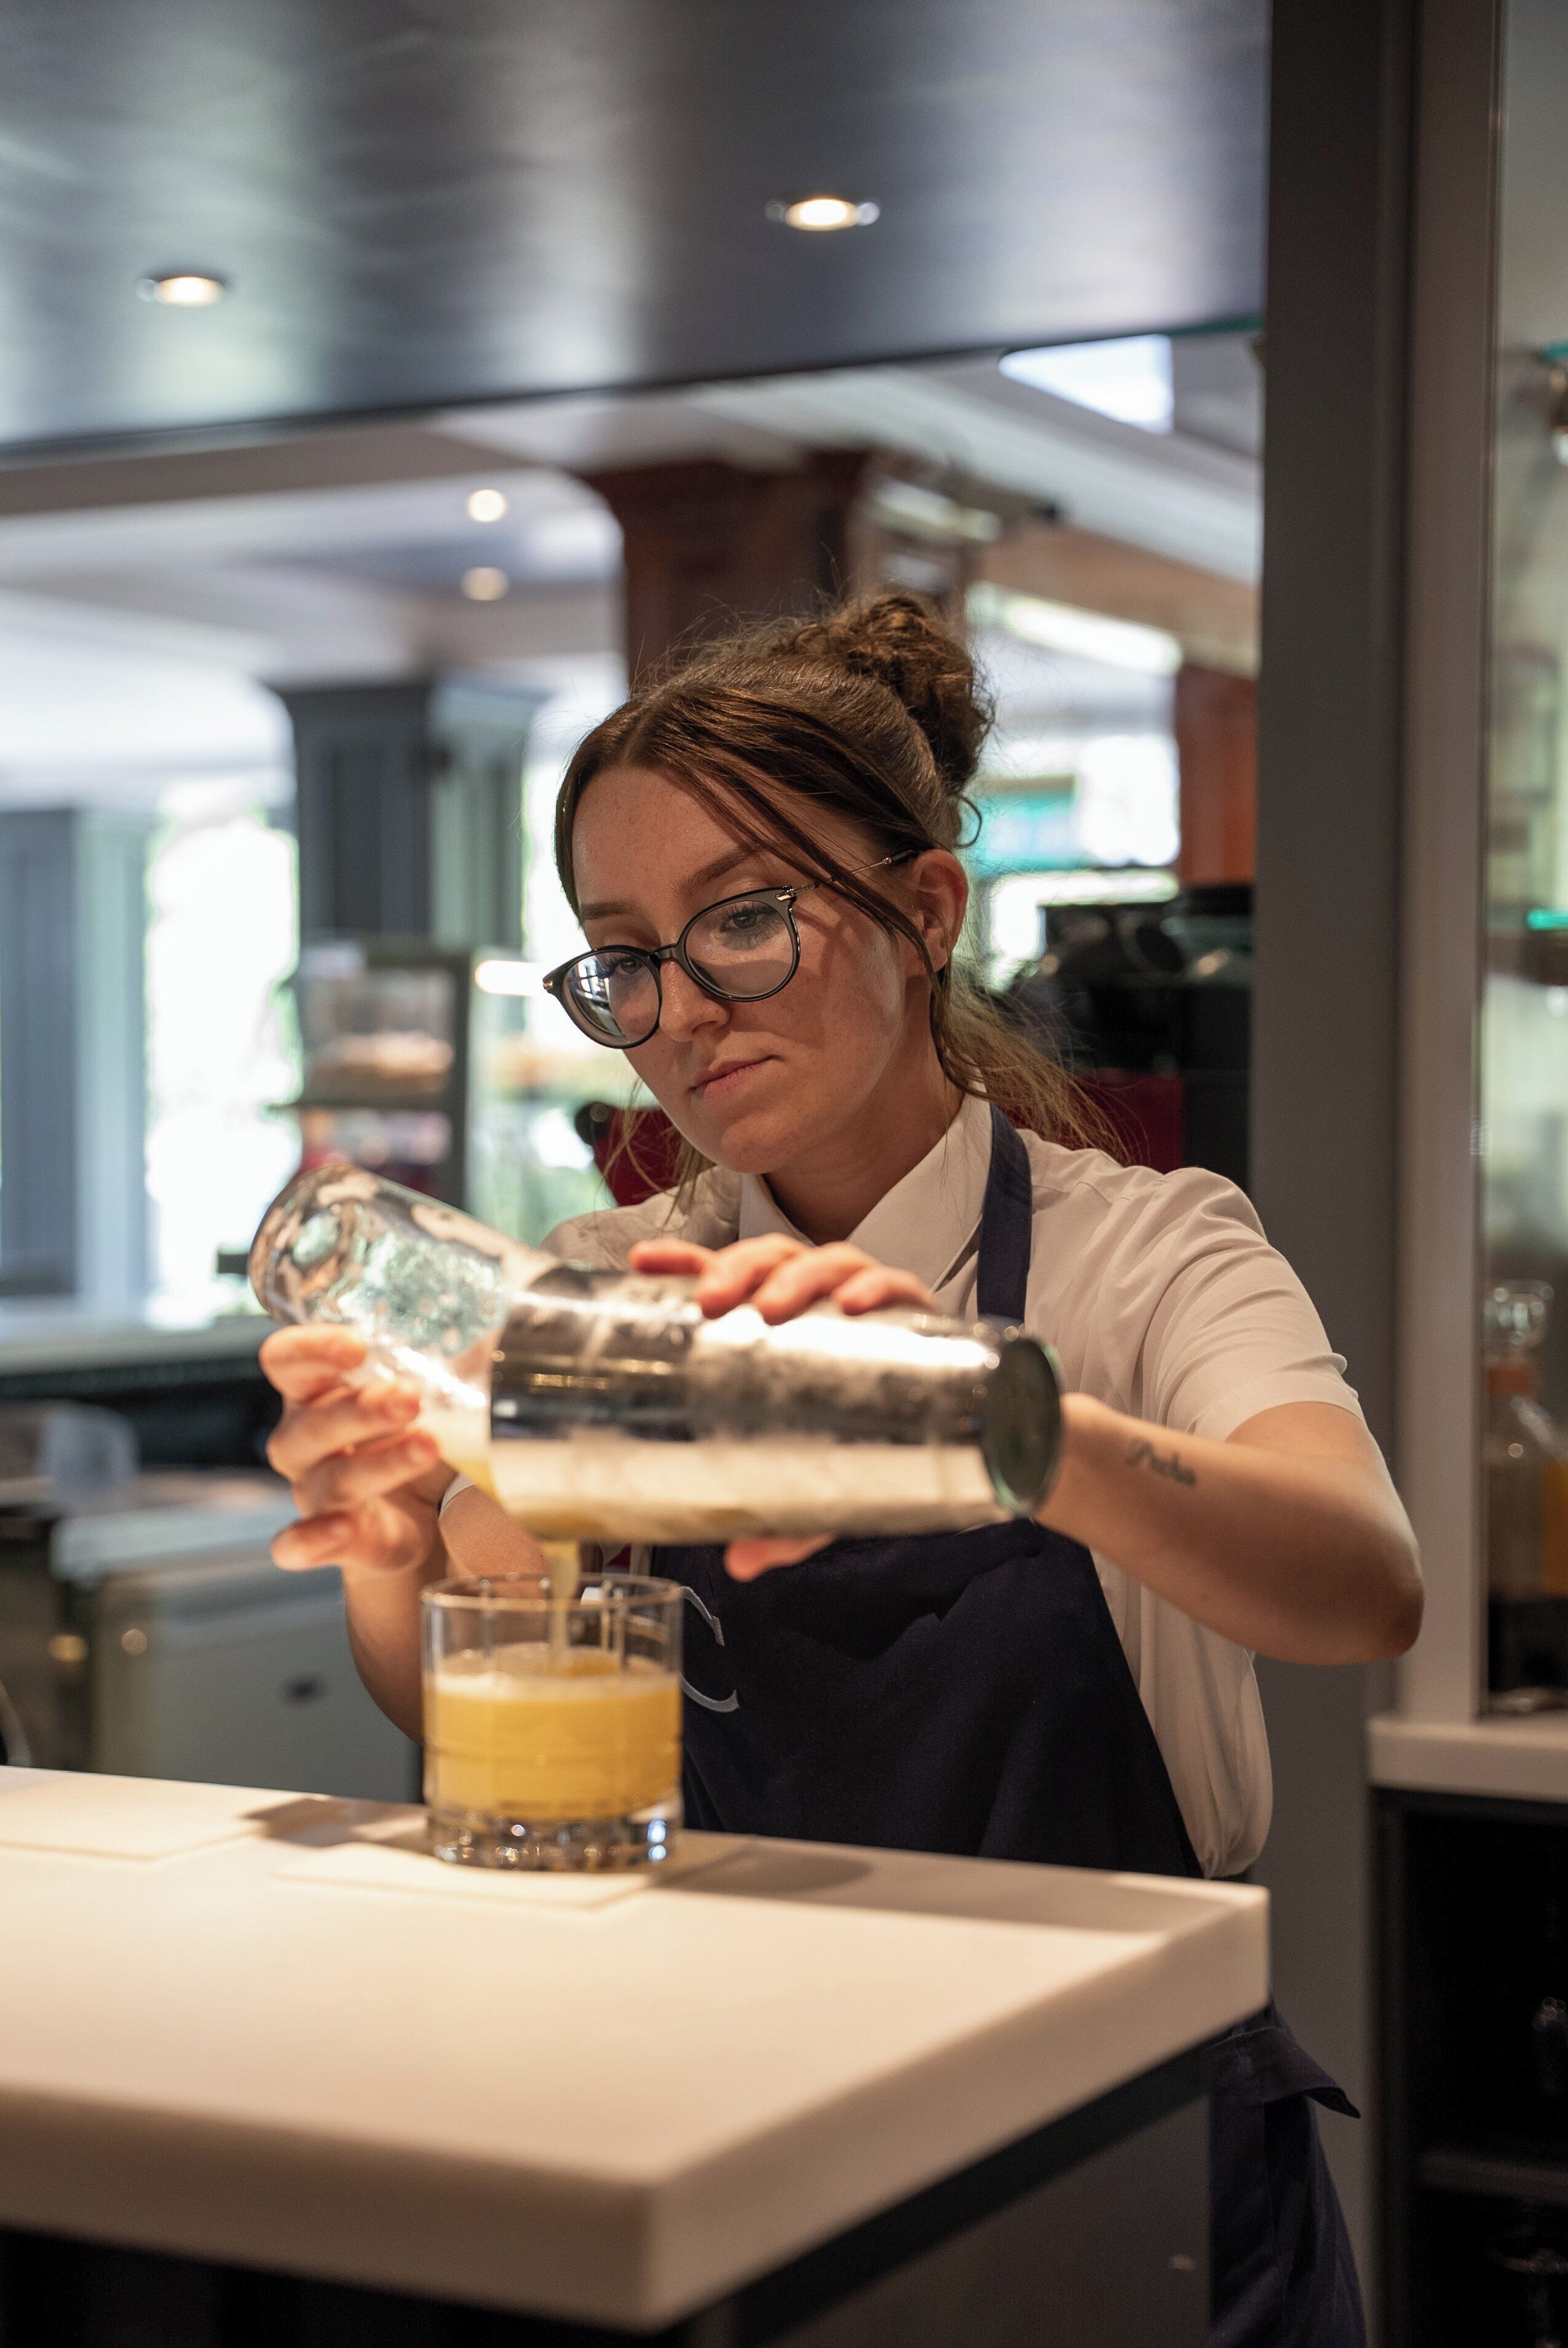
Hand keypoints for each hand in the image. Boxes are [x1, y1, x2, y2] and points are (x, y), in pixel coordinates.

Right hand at [260, 1328, 450, 1579]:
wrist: (434, 1515)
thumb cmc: (419, 1433)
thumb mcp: (439, 1394)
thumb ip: (454, 1365)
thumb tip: (494, 1341)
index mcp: (320, 1391)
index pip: (288, 1361)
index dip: (311, 1350)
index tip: (357, 1347)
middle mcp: (307, 1440)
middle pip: (311, 1422)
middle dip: (362, 1409)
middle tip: (411, 1399)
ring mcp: (316, 1492)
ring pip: (328, 1478)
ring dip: (379, 1463)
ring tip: (429, 1447)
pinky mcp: (333, 1542)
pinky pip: (297, 1546)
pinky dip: (311, 1539)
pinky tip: (340, 1529)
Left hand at [627, 1234, 938, 1580]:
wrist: (946, 1435)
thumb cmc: (860, 1440)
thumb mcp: (812, 1485)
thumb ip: (779, 1519)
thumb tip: (741, 1563)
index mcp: (774, 1319)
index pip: (722, 1275)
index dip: (682, 1260)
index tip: (643, 1261)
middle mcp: (815, 1299)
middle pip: (768, 1258)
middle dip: (737, 1269)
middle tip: (715, 1301)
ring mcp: (864, 1298)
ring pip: (824, 1259)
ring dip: (796, 1275)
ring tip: (777, 1305)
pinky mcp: (916, 1310)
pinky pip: (897, 1282)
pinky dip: (876, 1285)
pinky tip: (855, 1304)